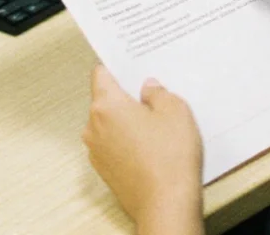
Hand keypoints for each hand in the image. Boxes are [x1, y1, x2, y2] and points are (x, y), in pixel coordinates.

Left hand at [83, 66, 203, 234]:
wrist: (166, 204)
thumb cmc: (169, 159)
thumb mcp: (175, 110)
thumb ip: (158, 92)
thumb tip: (149, 89)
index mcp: (106, 105)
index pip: (100, 74)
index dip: (116, 68)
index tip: (128, 65)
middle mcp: (94, 127)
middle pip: (105, 100)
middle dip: (127, 97)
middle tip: (154, 97)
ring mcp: (97, 151)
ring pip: (110, 124)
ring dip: (128, 121)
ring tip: (157, 126)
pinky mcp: (105, 170)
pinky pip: (114, 145)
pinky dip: (128, 142)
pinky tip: (152, 147)